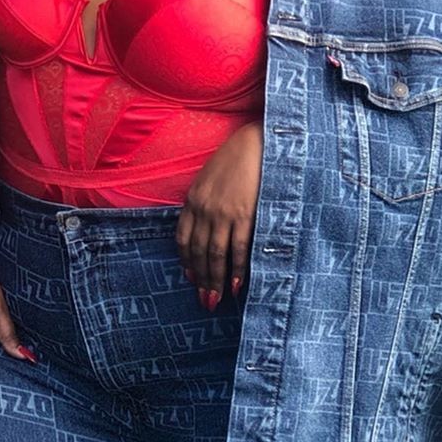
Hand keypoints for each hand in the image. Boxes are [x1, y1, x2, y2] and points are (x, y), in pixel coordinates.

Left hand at [176, 120, 262, 310]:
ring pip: (215, 254)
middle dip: (200, 279)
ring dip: (214, 280)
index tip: (190, 278)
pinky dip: (236, 268)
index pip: (183, 239)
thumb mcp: (210, 178)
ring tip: (216, 299)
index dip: (186, 261)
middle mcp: (204, 208)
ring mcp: (224, 212)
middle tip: (204, 300)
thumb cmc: (237, 158)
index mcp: (193, 199)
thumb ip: (205, 201)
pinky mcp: (245, 214)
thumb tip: (208, 227)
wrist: (258, 141)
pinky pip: (237, 248)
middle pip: (198, 252)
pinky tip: (235, 284)